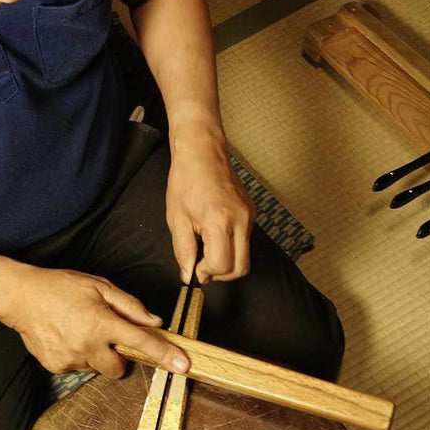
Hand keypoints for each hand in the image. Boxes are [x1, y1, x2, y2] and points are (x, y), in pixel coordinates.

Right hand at [5, 266, 189, 377]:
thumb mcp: (98, 286)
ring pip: (96, 368)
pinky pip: (77, 367)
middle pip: (119, 369)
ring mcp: (70, 359)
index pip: (141, 342)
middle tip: (107, 337)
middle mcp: (87, 345)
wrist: (20, 296)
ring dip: (95, 354)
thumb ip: (129, 306)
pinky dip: (77, 355)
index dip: (165, 354)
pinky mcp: (56, 366)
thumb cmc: (60, 286)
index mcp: (101, 323)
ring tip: (78, 330)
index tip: (183, 365)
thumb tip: (154, 322)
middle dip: (120, 358)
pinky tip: (65, 336)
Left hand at [166, 123, 254, 283]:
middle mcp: (241, 221)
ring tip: (205, 245)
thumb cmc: (186, 181)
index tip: (194, 267)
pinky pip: (245, 240)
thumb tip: (188, 276)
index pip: (222, 265)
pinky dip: (231, 246)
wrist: (202, 153)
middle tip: (201, 266)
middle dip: (220, 274)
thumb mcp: (176, 219)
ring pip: (245, 255)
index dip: (206, 272)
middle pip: (241, 268)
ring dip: (226, 260)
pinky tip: (213, 233)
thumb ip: (183, 251)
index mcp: (219, 222)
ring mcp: (250, 216)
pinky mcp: (252, 212)